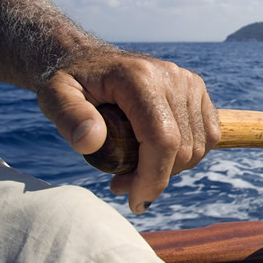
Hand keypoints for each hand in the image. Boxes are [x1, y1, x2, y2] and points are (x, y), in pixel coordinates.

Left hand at [36, 49, 220, 213]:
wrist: (91, 59)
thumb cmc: (72, 82)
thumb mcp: (54, 96)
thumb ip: (68, 117)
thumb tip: (90, 142)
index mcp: (140, 78)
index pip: (162, 138)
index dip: (154, 177)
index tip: (136, 202)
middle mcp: (172, 77)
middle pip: (183, 148)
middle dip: (155, 178)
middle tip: (121, 183)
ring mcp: (189, 83)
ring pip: (198, 147)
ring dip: (171, 169)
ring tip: (136, 168)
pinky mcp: (198, 90)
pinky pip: (208, 136)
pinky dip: (187, 155)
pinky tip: (159, 154)